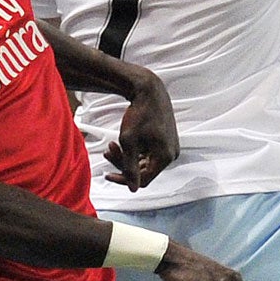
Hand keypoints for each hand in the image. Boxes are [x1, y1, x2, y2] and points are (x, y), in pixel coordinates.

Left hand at [104, 71, 178, 190]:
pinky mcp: (166, 141)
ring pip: (144, 162)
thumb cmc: (139, 114)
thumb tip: (133, 190)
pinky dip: (135, 149)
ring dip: (127, 156)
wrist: (149, 90)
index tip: (107, 174)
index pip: (143, 180)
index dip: (124, 180)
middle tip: (108, 151)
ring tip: (112, 145)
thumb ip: (130, 167)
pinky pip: (148, 153)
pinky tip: (121, 140)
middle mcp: (172, 155)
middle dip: (123, 163)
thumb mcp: (129, 142)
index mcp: (165, 157)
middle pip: (143, 171)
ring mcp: (170, 147)